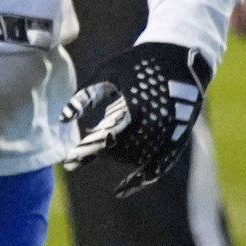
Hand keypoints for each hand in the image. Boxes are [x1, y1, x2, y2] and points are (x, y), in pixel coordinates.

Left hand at [61, 42, 211, 195]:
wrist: (182, 55)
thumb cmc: (138, 61)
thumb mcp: (108, 72)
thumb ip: (85, 96)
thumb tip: (63, 120)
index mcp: (138, 107)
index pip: (110, 139)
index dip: (89, 152)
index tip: (70, 161)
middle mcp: (157, 123)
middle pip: (124, 152)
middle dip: (100, 153)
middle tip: (79, 155)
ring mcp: (171, 131)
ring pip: (141, 160)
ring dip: (118, 159)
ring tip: (99, 150)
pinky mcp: (178, 136)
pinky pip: (161, 165)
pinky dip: (142, 179)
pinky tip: (123, 190)